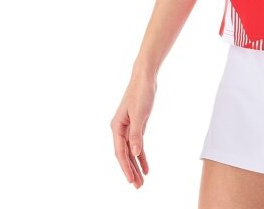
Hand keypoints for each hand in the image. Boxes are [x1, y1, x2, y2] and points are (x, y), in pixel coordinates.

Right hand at [110, 71, 156, 188]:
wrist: (145, 77)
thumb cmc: (140, 92)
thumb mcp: (139, 114)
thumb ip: (136, 134)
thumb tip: (135, 153)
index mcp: (117, 127)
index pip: (121, 152)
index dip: (125, 167)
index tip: (131, 180)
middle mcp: (120, 129)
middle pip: (125, 154)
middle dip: (131, 170)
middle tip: (138, 186)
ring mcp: (128, 128)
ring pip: (132, 151)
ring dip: (136, 165)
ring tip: (141, 181)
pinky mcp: (137, 125)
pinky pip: (138, 144)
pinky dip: (142, 155)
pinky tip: (145, 165)